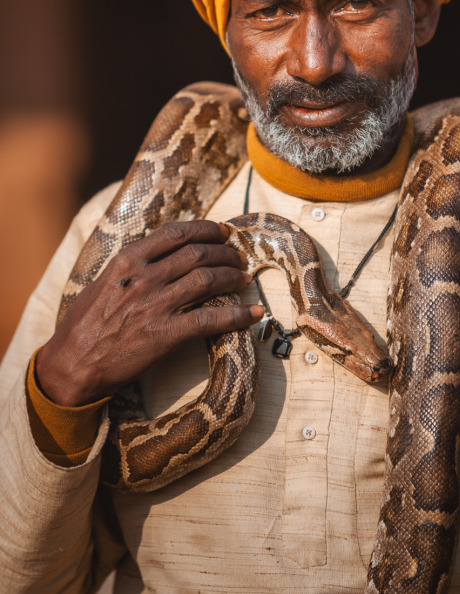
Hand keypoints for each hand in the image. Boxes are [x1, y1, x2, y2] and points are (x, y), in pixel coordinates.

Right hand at [36, 221, 263, 406]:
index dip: (206, 230)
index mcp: (128, 260)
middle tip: (239, 256)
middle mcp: (145, 278)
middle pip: (198, 254)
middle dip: (225, 252)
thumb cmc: (85, 324)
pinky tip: (253, 313)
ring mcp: (156, 305)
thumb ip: (132, 267)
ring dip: (232, 276)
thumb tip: (161, 256)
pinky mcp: (166, 335)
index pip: (176, 234)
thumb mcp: (103, 282)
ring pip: (208, 280)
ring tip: (244, 278)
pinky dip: (237, 315)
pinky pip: (211, 320)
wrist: (72, 363)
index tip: (222, 232)